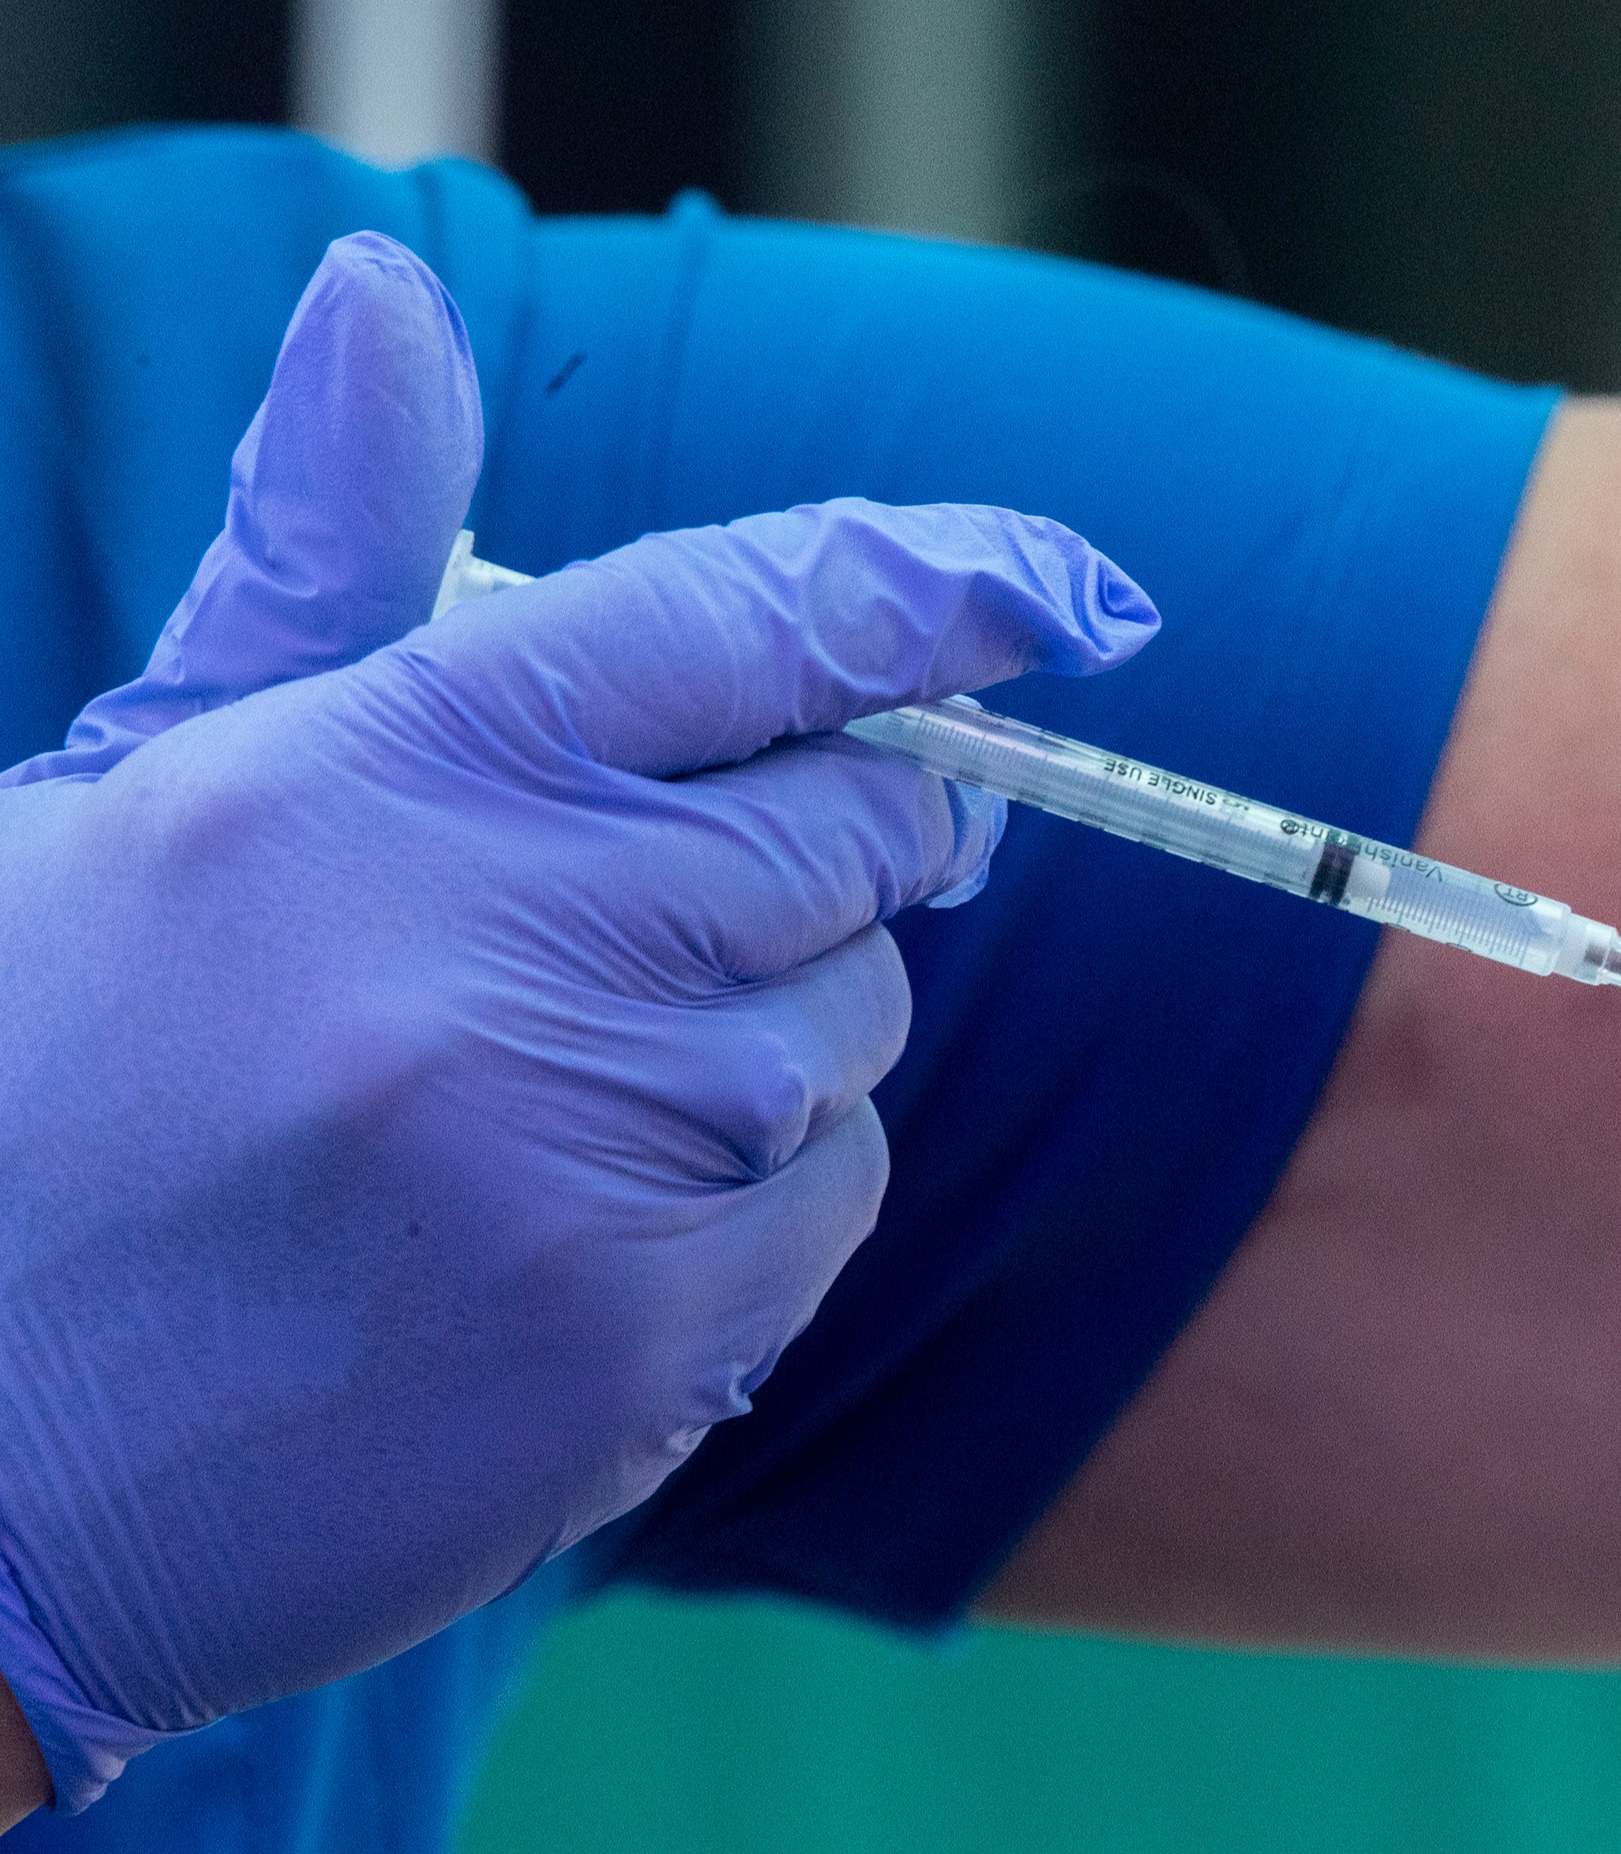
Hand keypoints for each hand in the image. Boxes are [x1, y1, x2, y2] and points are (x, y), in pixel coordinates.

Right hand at [0, 236, 1157, 1809]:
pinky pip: (832, 1211)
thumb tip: (388, 299)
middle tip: (650, 912)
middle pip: (867, 829)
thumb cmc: (43, 1091)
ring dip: (759, 1051)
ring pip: (861, 1034)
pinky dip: (744, 1218)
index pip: (749, 615)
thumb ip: (324, 565)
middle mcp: (520, 937)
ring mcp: (603, 1149)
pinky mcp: (653, 1340)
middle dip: (815, 854)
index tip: (1070, 594)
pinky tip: (550, 1248)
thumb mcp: (147, 792)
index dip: (940, 587)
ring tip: (526, 1113)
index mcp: (387, 764)